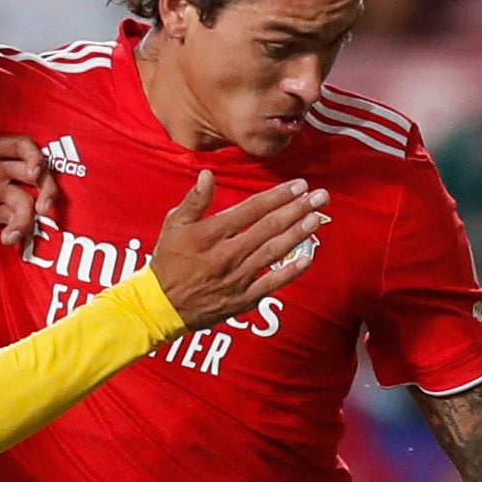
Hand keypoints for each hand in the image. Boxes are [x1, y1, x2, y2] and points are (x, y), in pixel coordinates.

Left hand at [0, 113, 44, 243]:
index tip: (35, 172)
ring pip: (25, 202)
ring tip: (16, 233)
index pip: (22, 147)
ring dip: (28, 218)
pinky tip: (8, 239)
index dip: (34, 157)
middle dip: (46, 189)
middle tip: (45, 208)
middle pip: (34, 176)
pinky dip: (15, 230)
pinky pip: (11, 221)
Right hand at [145, 171, 329, 325]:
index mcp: (210, 234)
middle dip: (297, 209)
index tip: (299, 185)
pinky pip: (271, 283)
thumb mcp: (173, 226)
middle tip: (320, 197)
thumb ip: (194, 201)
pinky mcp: (242, 298)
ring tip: (317, 218)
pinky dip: (290, 271)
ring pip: (274, 251)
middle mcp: (227, 254)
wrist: (160, 307)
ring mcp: (237, 278)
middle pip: (269, 227)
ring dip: (298, 234)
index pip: (251, 210)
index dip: (278, 196)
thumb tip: (208, 175)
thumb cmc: (167, 263)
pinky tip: (307, 258)